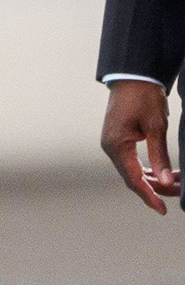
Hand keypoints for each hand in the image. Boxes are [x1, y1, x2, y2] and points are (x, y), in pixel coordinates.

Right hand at [101, 79, 179, 213]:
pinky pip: (131, 161)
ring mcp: (112, 143)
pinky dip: (146, 169)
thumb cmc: (144, 96)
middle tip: (174, 198)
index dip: (149, 196)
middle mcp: (110, 147)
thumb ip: (160, 155)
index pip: (134, 179)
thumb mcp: (156, 126)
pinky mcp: (117, 139)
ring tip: (173, 186)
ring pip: (132, 171)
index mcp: (117, 145)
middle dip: (153, 190)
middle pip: (132, 178)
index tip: (162, 209)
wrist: (133, 75)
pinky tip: (161, 174)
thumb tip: (166, 181)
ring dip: (151, 180)